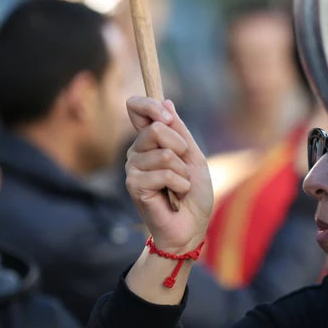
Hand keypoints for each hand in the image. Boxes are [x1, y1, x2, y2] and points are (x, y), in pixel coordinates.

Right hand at [125, 97, 212, 253]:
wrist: (192, 226)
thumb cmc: (194, 194)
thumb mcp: (193, 156)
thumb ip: (179, 130)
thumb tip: (166, 100)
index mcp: (150, 141)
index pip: (136, 108)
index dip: (149, 105)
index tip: (167, 116)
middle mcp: (136, 151)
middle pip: (156, 128)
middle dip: (181, 147)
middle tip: (184, 168)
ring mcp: (133, 168)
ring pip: (164, 154)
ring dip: (183, 172)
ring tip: (180, 186)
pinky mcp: (134, 186)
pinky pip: (164, 173)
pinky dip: (180, 185)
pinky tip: (176, 196)